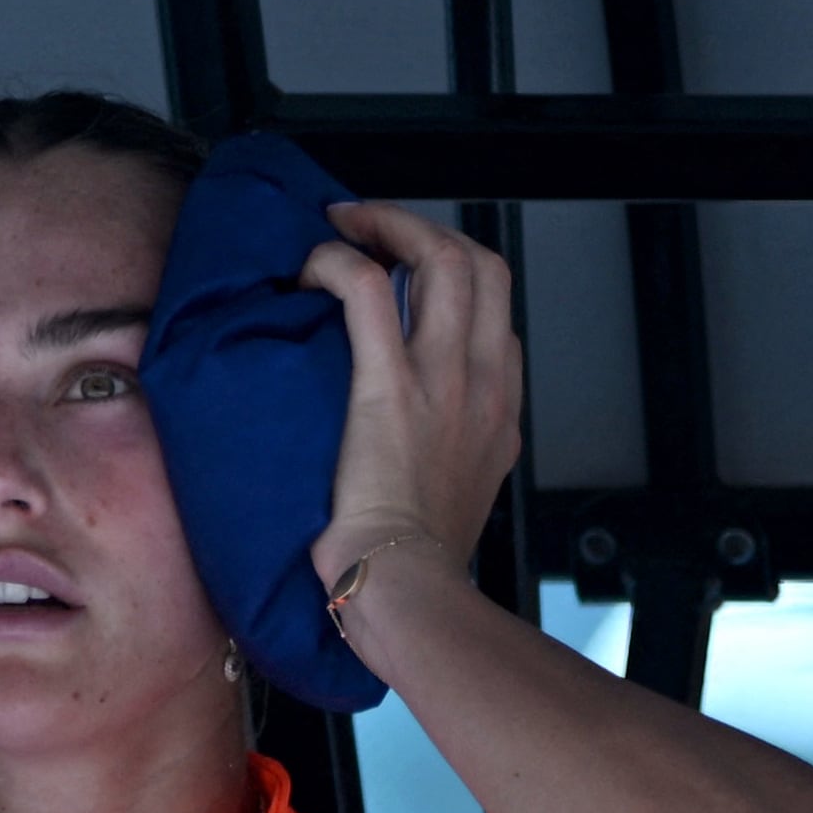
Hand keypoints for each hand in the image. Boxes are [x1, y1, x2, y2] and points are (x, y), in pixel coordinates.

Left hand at [298, 200, 522, 589]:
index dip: (453, 278)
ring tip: (346, 227)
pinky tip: (313, 270)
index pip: (496, 314)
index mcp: (500, 408)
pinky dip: (338, 261)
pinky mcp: (388, 384)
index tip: (407, 275)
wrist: (405, 586)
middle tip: (374, 229)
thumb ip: (451, 455)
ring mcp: (443, 378)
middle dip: (426, 230)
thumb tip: (412, 443)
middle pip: (482, 264)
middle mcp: (483, 381)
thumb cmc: (416, 560)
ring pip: (441, 255)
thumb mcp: (459, 496)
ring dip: (389, 225)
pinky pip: (366, 289)